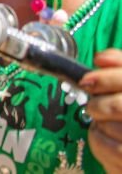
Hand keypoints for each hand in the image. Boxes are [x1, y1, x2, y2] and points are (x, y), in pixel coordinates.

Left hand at [82, 49, 121, 171]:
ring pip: (110, 127)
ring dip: (100, 124)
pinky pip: (106, 146)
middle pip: (118, 107)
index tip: (85, 81)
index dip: (105, 79)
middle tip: (94, 107)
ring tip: (107, 124)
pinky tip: (107, 139)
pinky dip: (98, 140)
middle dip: (99, 105)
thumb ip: (119, 67)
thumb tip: (101, 58)